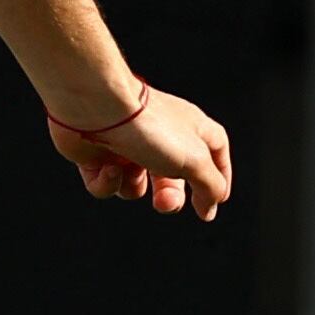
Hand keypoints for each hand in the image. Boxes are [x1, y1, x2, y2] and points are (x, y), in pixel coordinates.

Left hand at [46, 86, 232, 221]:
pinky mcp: (97, 154)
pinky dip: (107, 182)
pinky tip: (108, 167)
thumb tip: (211, 207)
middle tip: (164, 203)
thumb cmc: (150, 128)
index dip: (218, 178)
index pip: (215, 153)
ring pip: (135, 185)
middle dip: (169, 196)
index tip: (216, 201)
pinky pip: (106, 184)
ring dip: (133, 187)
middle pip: (172, 178)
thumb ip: (210, 186)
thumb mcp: (194, 160)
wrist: (96, 108)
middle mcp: (160, 136)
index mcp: (191, 129)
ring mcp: (126, 145)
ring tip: (129, 173)